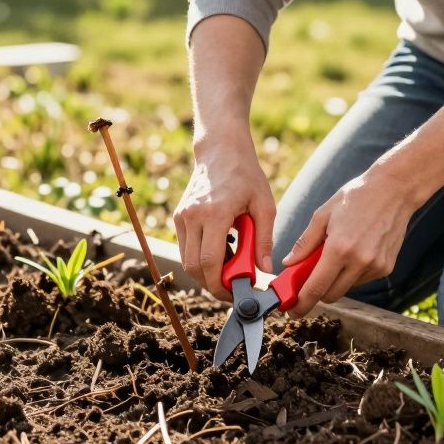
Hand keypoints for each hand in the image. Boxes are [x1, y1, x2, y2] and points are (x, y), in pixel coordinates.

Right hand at [174, 134, 275, 300]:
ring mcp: (182, 216)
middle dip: (212, 285)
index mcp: (215, 213)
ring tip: (230, 268)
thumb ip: (264, 240)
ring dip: (206, 273)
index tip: (235, 294)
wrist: (221, 149)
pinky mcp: (178, 216)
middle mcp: (193, 216)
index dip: (220, 285)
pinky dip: (200, 258)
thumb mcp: (265, 205)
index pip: (209, 261)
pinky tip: (221, 252)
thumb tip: (265, 270)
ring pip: (186, 260)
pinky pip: (185, 248)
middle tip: (233, 289)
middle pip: (193, 267)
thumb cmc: (246, 175)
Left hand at [281, 167, 419, 316]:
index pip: (316, 287)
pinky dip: (352, 274)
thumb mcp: (323, 215)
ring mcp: (375, 266)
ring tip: (336, 255)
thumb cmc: (355, 197)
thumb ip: (305, 243)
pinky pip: (361, 280)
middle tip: (307, 282)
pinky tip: (354, 252)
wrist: (394, 190)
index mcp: (339, 248)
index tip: (292, 311)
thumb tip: (289, 264)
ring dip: (335, 281)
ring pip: (346, 288)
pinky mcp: (386, 268)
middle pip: (331, 295)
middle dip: (316, 293)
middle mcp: (359, 261)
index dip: (302, 303)